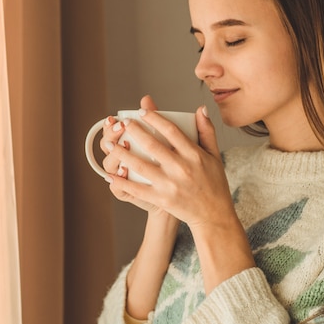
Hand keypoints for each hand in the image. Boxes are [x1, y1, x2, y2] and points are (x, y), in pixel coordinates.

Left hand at [106, 103, 237, 228]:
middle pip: (152, 145)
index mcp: (193, 155)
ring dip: (122, 154)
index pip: (171, 130)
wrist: (213, 215)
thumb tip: (200, 109)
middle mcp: (181, 168)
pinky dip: (122, 182)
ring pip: (140, 165)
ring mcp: (169, 184)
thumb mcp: (214, 155)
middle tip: (123, 123)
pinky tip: (110, 175)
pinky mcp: (161, 199)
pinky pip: (137, 189)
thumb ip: (207, 131)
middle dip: (134, 131)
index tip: (142, 111)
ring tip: (109, 145)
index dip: (155, 118)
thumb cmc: (214, 183)